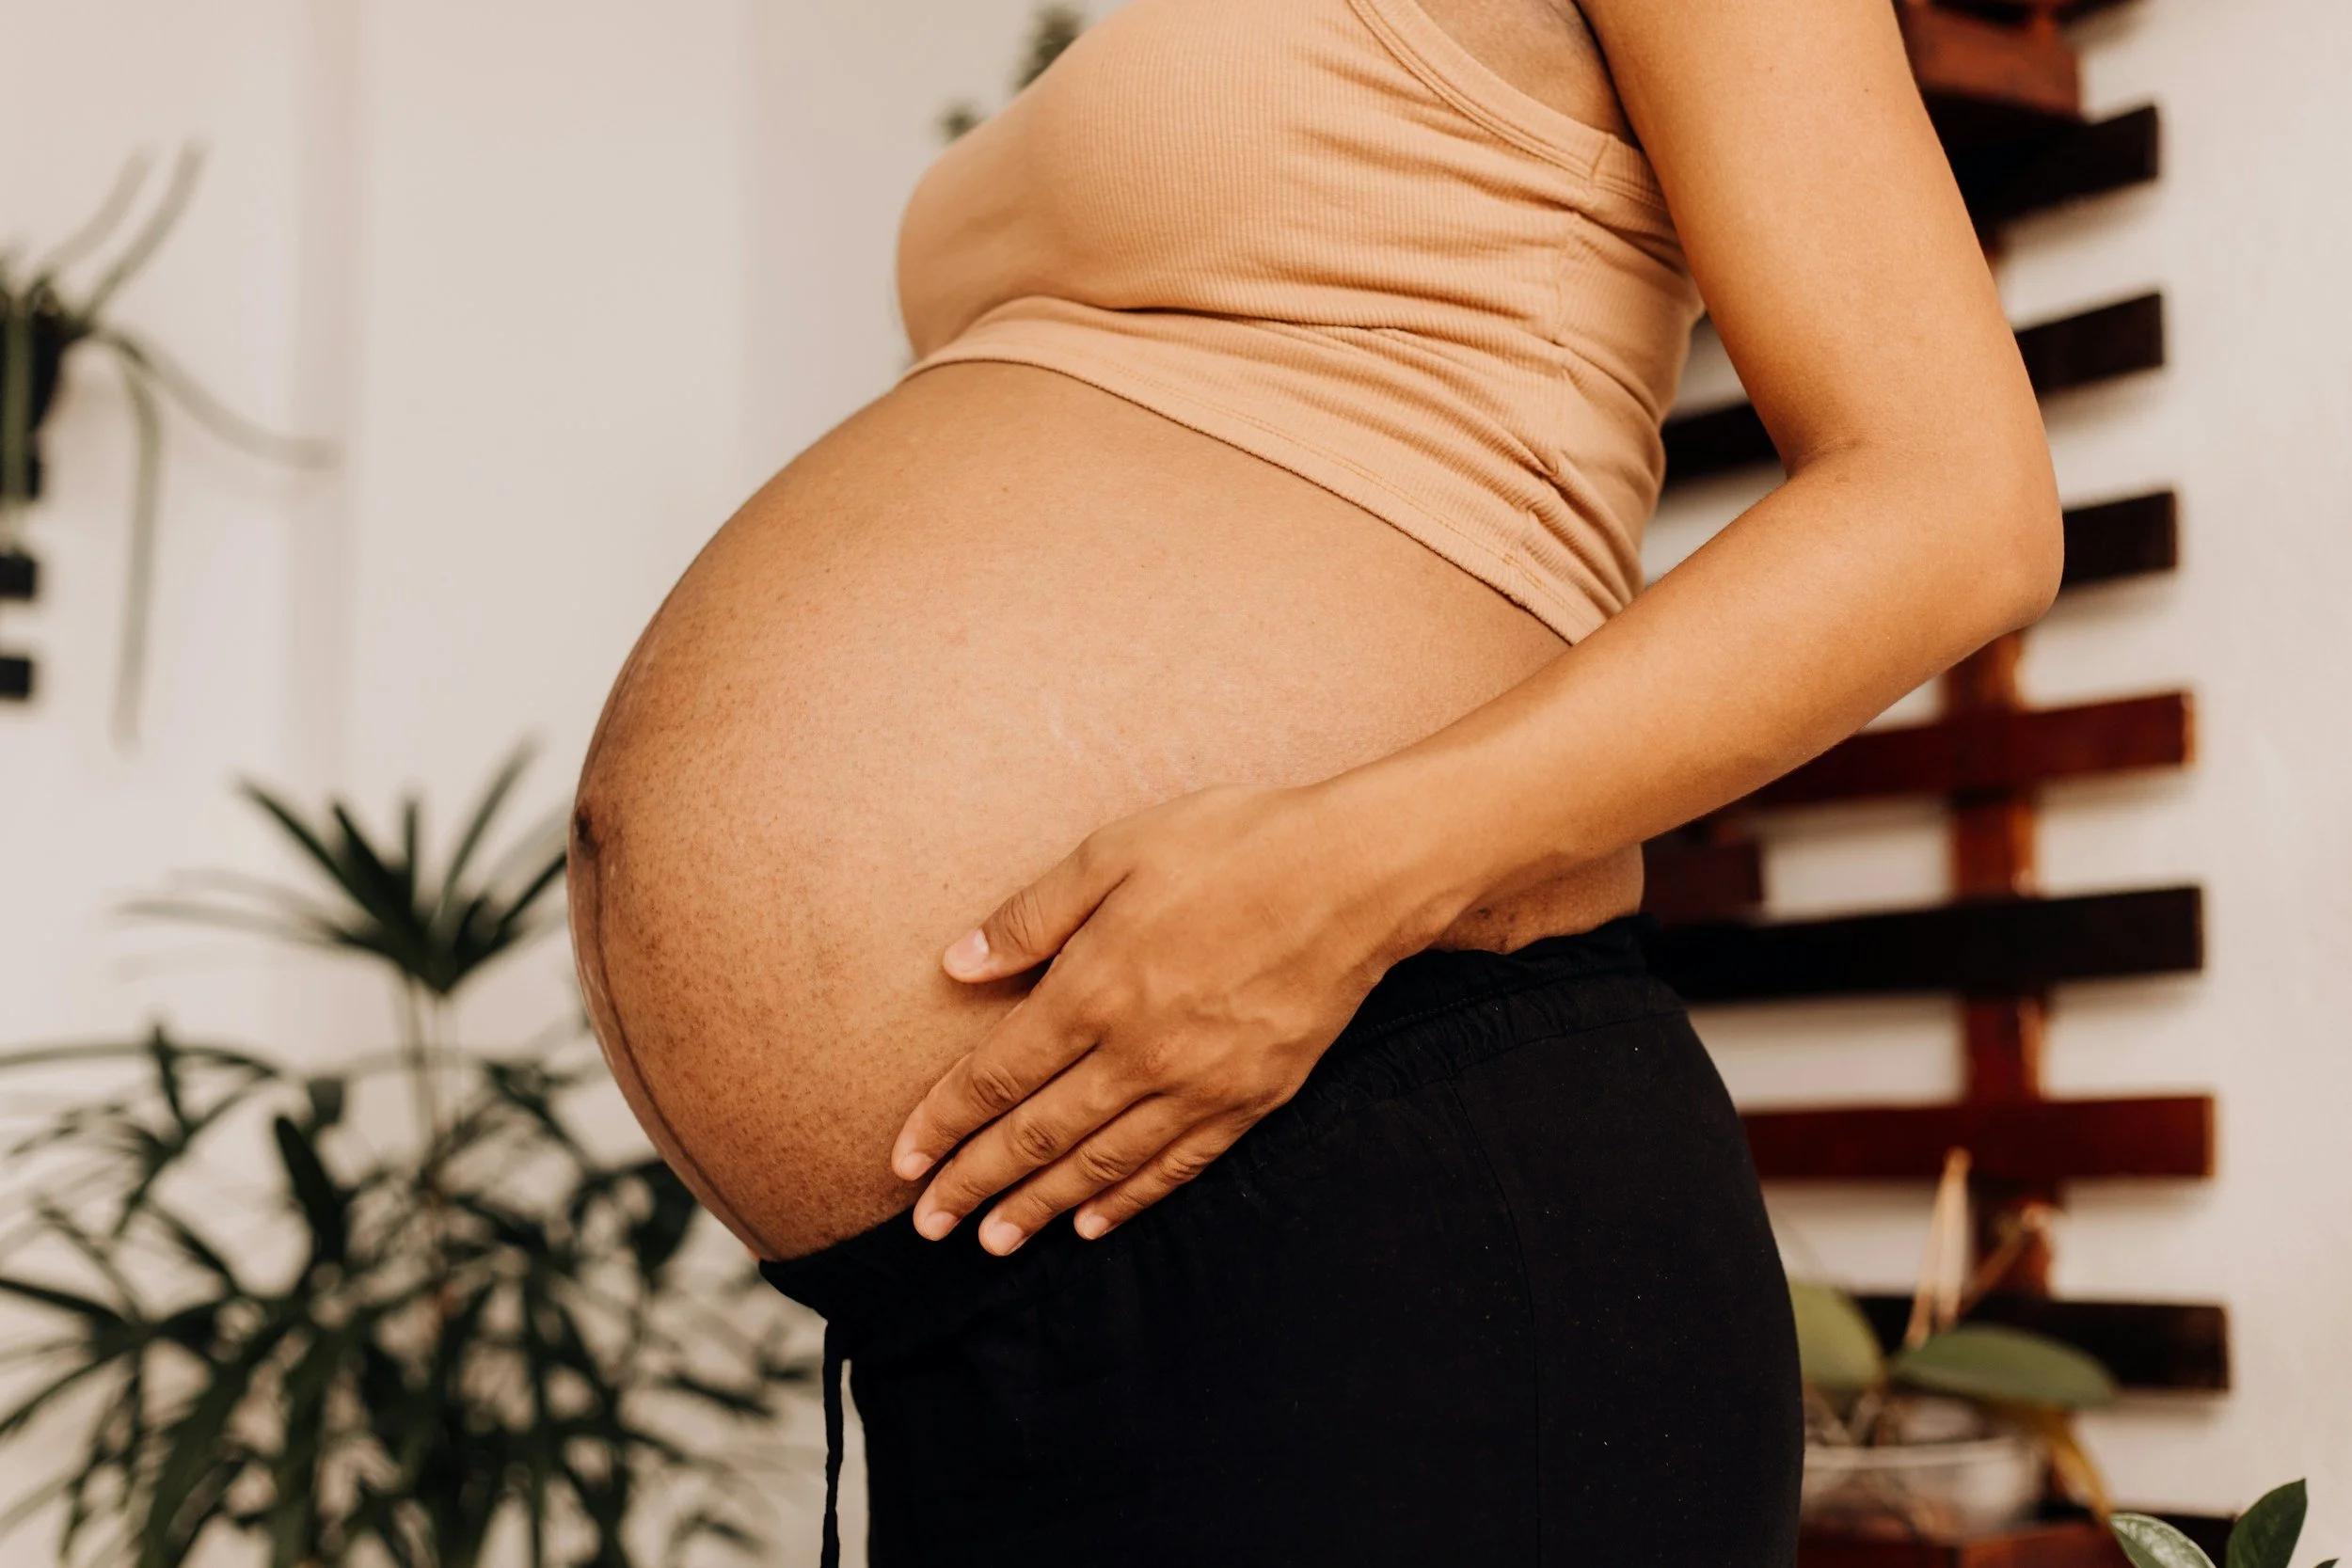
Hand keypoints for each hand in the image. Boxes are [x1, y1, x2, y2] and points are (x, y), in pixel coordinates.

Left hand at [890, 781, 1430, 1254]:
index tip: (903, 1163)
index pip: (996, 1076)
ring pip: (1100, 1163)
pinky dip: (1129, 1199)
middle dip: (974, 1183)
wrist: (1355, 874)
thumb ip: (1032, 916)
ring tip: (994, 1239)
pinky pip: (1176, 1165)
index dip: (943, 1124)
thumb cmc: (1231, 845)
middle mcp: (1138, 1052)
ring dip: (1040, 1206)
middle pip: (1036, 1135)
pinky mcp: (1251, 1098)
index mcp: (1093, 989)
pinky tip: (1094, 1222)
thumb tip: (958, 964)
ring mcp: (1198, 1084)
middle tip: (929, 1225)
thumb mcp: (1113, 852)